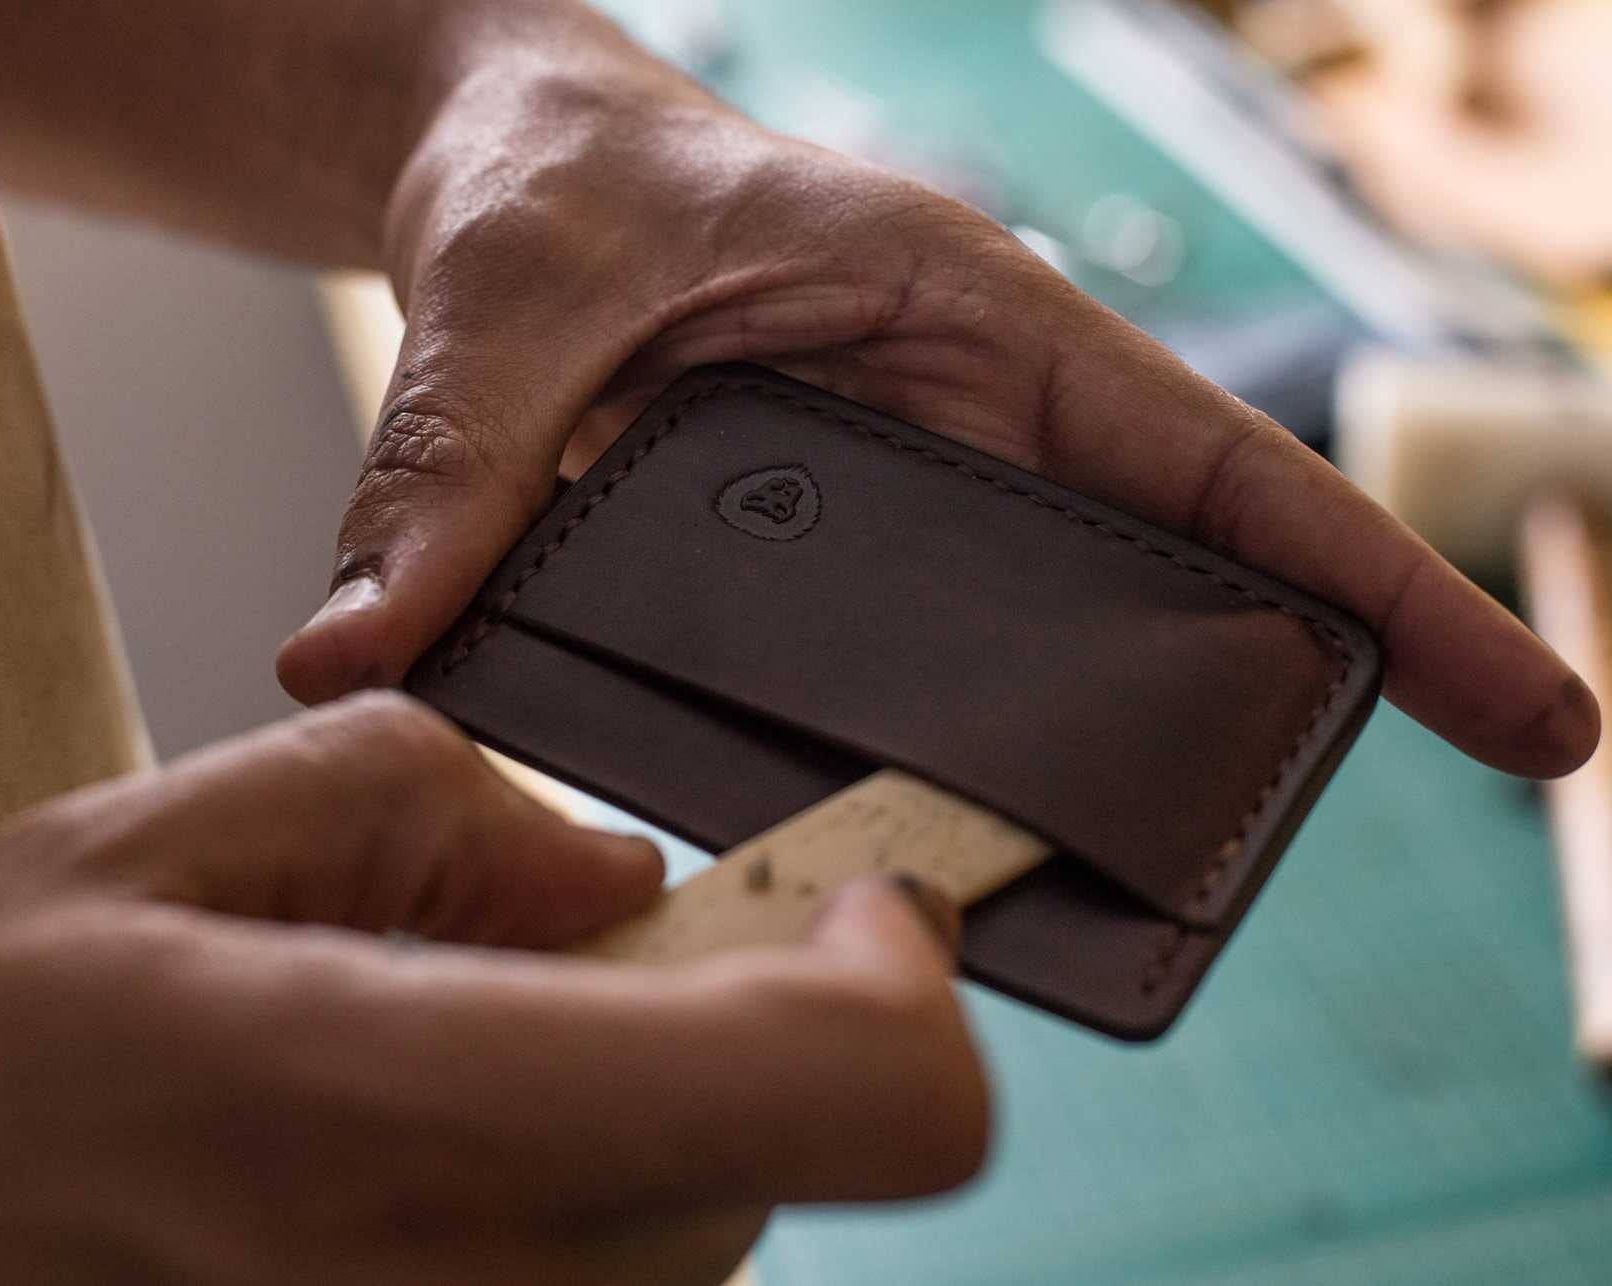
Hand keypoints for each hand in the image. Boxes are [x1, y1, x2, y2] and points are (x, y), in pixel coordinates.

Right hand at [0, 693, 986, 1285]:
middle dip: (703, 1040)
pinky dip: (569, 1202)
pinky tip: (410, 1174)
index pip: (833, 1089)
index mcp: (386, 1107)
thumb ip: (447, 802)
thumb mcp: (178, 829)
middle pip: (765, 1155)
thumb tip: (621, 871)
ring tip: (434, 1089)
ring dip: (624, 1133)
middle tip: (546, 982)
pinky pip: (608, 1282)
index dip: (898, 991)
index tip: (861, 914)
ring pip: (692, 1233)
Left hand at [273, 7, 1596, 779]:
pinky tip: (890, 851)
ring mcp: (900, 509)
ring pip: (1028, 652)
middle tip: (1246, 862)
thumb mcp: (512, 301)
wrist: (507, 172)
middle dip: (1230, 713)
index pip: (1208, 456)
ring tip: (1074, 906)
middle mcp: (957, 428)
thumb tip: (352, 652)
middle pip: (1147, 587)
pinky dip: (916, 758)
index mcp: (959, 322)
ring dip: (1060, 766)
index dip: (1367, 581)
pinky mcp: (824, 566)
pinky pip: (898, 673)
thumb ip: (453, 473)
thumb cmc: (558, 184)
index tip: (1519, 704)